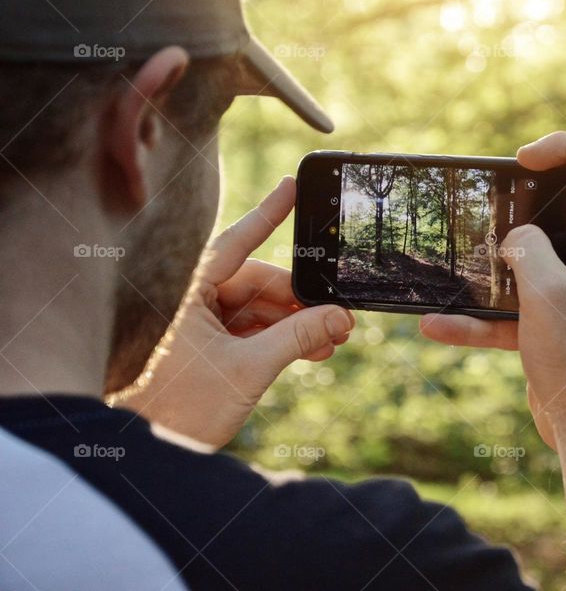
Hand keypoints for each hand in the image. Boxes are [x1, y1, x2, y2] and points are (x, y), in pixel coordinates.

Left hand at [113, 177, 354, 447]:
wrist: (145, 458)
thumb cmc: (181, 411)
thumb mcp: (248, 370)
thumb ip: (298, 337)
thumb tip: (340, 317)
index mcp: (183, 293)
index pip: (236, 242)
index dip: (269, 215)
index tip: (292, 186)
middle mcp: (186, 301)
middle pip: (254, 283)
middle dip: (298, 301)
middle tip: (338, 317)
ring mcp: (193, 324)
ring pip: (254, 309)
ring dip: (292, 324)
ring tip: (331, 341)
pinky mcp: (201, 347)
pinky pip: (246, 330)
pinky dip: (276, 339)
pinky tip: (310, 350)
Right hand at [419, 132, 565, 448]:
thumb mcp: (547, 293)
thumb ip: (528, 249)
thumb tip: (515, 238)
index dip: (565, 146)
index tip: (522, 158)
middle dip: (527, 195)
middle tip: (493, 196)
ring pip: (535, 255)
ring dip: (496, 257)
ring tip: (462, 256)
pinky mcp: (557, 320)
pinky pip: (516, 305)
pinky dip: (482, 314)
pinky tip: (438, 326)